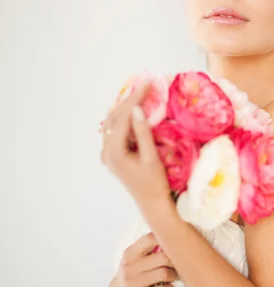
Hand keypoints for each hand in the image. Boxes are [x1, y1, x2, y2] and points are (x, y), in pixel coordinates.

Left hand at [100, 85, 170, 208]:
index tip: (147, 84)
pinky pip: (116, 130)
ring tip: (139, 92)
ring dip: (125, 107)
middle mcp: (106, 152)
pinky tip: (134, 108)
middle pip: (114, 117)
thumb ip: (143, 133)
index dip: (135, 99)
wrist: (151, 202)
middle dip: (129, 99)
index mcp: (114, 152)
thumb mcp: (151, 157)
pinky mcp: (112, 155)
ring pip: (113, 122)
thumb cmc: (154, 182)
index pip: (123, 118)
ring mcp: (107, 153)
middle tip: (144, 84)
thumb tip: (137, 109)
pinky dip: (124, 117)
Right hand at [107, 232, 178, 286]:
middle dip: (173, 261)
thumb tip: (170, 239)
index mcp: (129, 254)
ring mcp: (133, 283)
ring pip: (164, 273)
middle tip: (176, 265)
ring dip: (173, 275)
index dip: (165, 240)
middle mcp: (130, 267)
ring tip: (172, 276)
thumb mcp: (132, 260)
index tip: (171, 246)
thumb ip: (147, 250)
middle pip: (162, 257)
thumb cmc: (131, 275)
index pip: (150, 239)